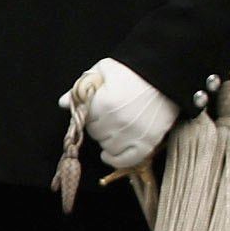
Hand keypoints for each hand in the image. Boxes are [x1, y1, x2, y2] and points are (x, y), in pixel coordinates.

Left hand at [63, 58, 177, 171]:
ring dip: (108, 141)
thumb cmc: (132, 70)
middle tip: (108, 118)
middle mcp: (116, 122)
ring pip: (108, 148)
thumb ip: (81, 87)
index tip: (96, 110)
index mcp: (103, 104)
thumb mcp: (103, 71)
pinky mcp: (148, 142)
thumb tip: (64, 102)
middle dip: (99, 127)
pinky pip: (126, 160)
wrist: (165, 74)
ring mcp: (133, 134)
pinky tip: (110, 155)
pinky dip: (116, 160)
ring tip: (114, 130)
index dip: (89, 115)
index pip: (84, 120)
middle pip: (95, 135)